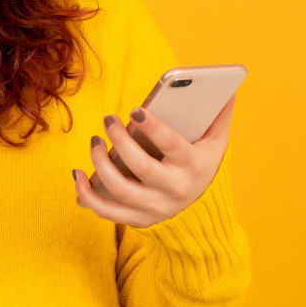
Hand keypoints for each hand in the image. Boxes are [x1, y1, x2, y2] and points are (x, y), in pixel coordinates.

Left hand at [73, 94, 236, 227]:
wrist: (202, 211)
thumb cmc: (201, 164)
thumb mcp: (215, 142)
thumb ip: (219, 115)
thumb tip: (228, 88)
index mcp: (193, 166)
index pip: (172, 145)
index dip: (153, 128)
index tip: (134, 111)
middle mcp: (174, 190)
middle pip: (141, 167)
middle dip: (120, 141)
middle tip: (108, 120)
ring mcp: (155, 207)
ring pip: (120, 189)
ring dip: (100, 164)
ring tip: (94, 141)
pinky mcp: (138, 219)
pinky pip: (107, 211)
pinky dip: (87, 194)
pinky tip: (77, 173)